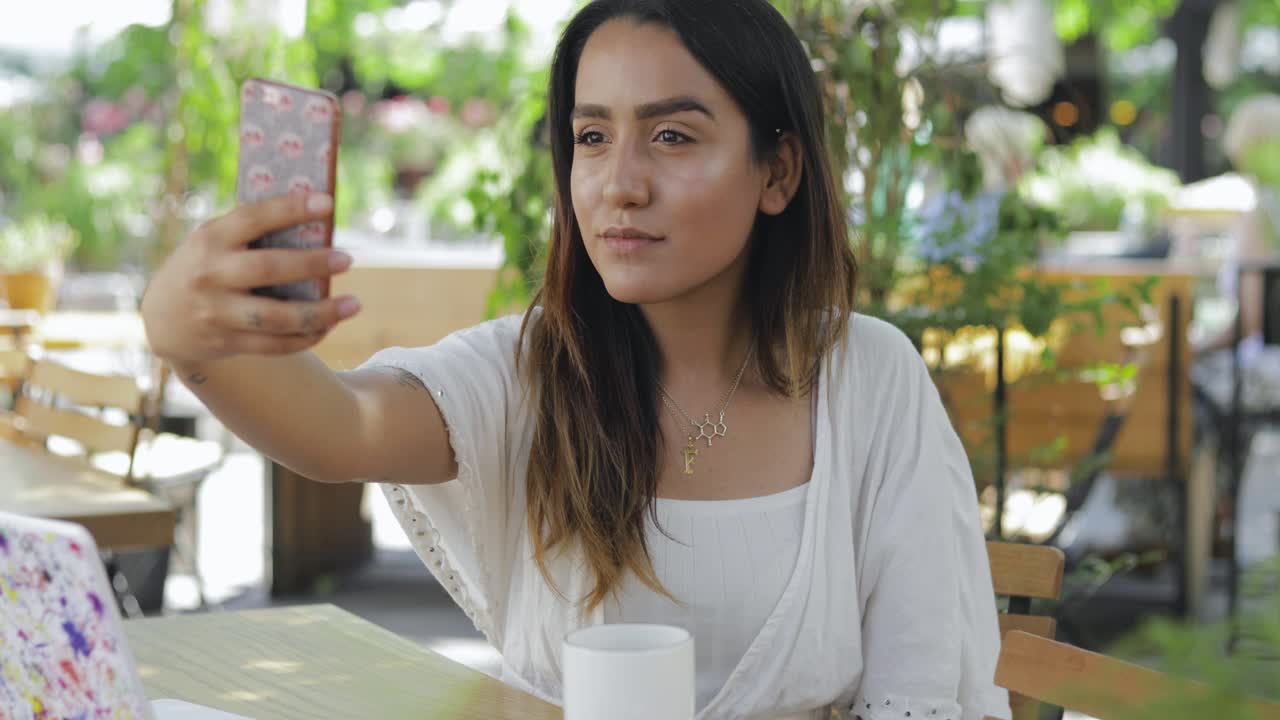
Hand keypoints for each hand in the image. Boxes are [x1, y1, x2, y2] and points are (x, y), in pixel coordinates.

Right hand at [142, 192, 361, 366]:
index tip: (327, 203)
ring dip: (321, 313)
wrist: (161, 318)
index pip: (253, 218)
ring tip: (354, 305)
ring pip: (276, 317)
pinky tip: (329, 327)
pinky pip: (274, 345)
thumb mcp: (214, 242)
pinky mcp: (225, 343)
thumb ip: (251, 234)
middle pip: (269, 269)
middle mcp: (210, 275)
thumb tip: (316, 223)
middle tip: (347, 259)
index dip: (291, 209)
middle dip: (312, 264)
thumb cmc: (205, 267)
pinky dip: (306, 337)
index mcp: (210, 239)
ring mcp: (216, 312)